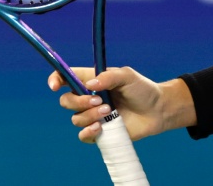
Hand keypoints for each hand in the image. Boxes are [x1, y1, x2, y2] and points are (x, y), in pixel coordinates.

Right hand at [48, 66, 190, 143]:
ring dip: (89, 115)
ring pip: (75, 119)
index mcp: (91, 81)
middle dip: (78, 101)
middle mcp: (89, 98)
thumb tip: (89, 84)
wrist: (157, 110)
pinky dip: (88, 131)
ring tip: (109, 111)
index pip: (66, 78)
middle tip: (99, 100)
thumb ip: (109, 77)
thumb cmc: (143, 89)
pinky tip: (100, 127)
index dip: (56, 79)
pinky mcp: (99, 132)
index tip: (55, 86)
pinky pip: (83, 135)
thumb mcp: (127, 76)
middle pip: (66, 101)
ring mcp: (93, 116)